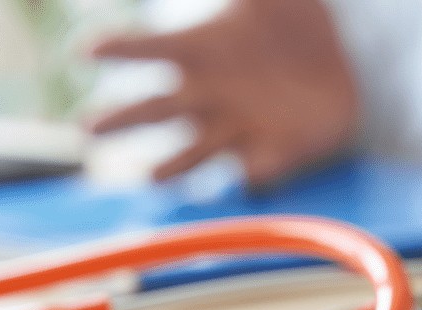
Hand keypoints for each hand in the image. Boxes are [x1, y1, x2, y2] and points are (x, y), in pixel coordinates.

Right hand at [88, 0, 358, 185]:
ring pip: (192, 153)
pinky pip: (258, 169)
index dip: (117, 49)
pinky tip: (251, 172)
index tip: (83, 51)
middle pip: (152, 111)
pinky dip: (256, 171)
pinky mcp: (269, 152)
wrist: (338, 63)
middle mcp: (204, 95)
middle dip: (120, 120)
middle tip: (85, 129)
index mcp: (197, 50)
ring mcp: (233, 128)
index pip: (146, 49)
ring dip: (171, 165)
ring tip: (150, 176)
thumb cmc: (290, 20)